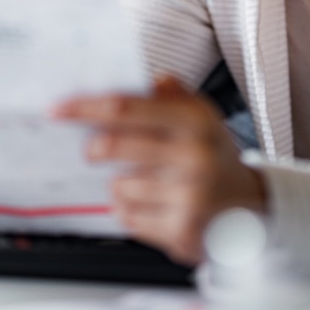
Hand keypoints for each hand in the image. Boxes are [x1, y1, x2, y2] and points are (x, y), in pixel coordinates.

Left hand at [53, 75, 266, 264]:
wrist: (252, 207)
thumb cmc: (214, 156)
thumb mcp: (202, 117)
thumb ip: (172, 96)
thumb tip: (151, 78)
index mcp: (195, 120)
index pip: (125, 107)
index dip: (84, 107)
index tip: (57, 109)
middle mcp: (193, 157)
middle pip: (112, 146)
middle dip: (94, 148)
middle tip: (93, 150)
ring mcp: (188, 197)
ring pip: (118, 186)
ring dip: (120, 184)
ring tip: (146, 182)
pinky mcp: (180, 230)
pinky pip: (128, 217)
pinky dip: (131, 210)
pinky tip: (153, 204)